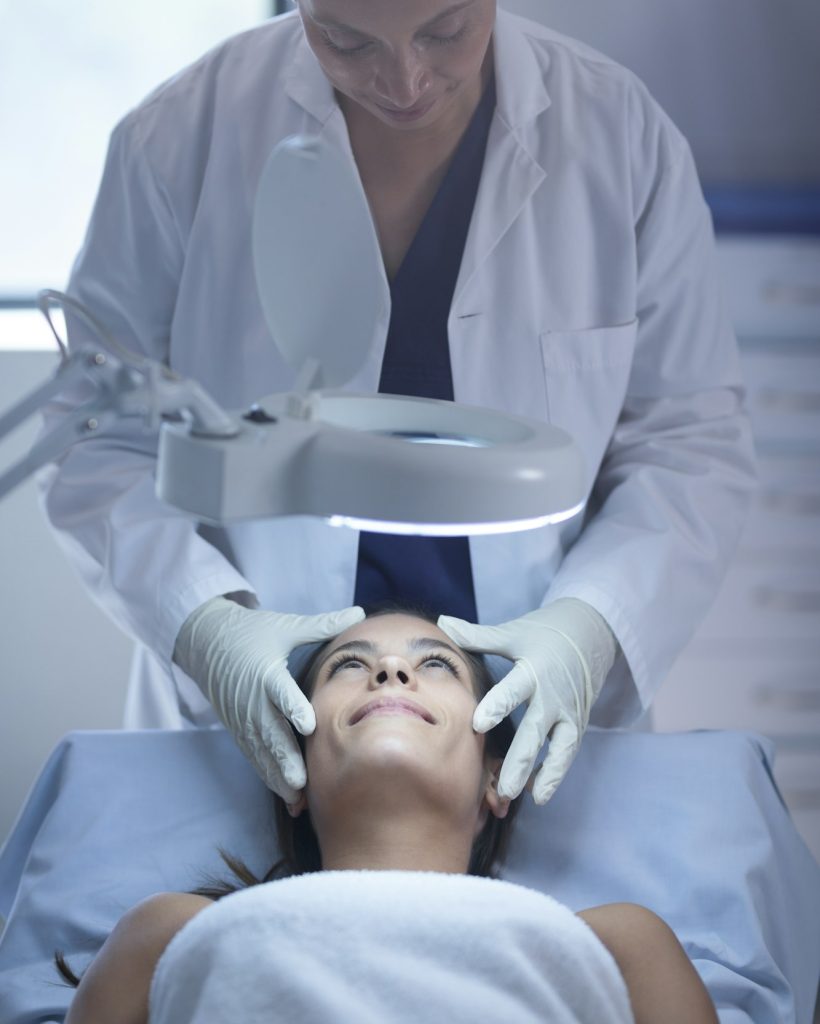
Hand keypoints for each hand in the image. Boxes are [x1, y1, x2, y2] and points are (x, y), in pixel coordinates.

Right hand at [174, 597, 363, 801]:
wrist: (206, 641)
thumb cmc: (252, 632)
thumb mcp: (286, 626)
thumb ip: (322, 625)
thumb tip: (360, 612)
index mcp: (266, 673)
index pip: (280, 693)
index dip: (293, 708)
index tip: (308, 725)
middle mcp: (253, 700)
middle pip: (270, 732)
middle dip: (285, 758)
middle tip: (302, 781)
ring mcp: (244, 719)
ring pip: (262, 752)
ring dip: (278, 775)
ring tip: (297, 797)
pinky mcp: (240, 730)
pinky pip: (255, 757)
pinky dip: (270, 776)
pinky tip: (288, 796)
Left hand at [438, 599, 616, 804]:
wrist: (591, 633)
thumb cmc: (544, 633)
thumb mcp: (513, 633)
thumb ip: (478, 636)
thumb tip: (443, 625)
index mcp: (534, 669)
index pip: (514, 690)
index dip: (498, 706)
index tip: (479, 724)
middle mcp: (553, 695)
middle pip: (536, 731)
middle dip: (521, 760)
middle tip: (504, 786)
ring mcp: (568, 712)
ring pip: (558, 748)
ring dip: (545, 774)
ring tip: (528, 798)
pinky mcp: (577, 723)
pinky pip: (567, 752)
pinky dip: (555, 773)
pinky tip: (539, 793)